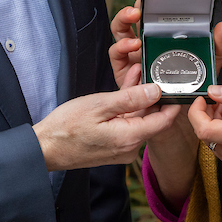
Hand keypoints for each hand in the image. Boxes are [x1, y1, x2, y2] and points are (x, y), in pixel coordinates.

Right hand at [34, 84, 180, 171]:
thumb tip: (157, 91)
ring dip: (136, 100)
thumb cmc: (66, 127)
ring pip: (138, 121)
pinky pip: (127, 127)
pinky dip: (126, 111)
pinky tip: (119, 94)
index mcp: (130, 138)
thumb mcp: (99, 105)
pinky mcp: (113, 150)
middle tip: (146, 70)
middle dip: (150, 94)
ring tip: (132, 75)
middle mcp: (130, 149)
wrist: (45, 149)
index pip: (164, 120)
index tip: (176, 83)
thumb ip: (130, 98)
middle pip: (151, 118)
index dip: (172, 101)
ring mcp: (121, 151)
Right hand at [109, 8, 221, 91]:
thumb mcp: (210, 63)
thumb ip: (219, 46)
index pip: (148, 17)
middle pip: (127, 23)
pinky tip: (133, 50)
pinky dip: (122, 50)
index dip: (145, 6)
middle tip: (137, 10)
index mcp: (159, 39)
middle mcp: (143, 46)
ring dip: (122, 28)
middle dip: (127, 13)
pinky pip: (117, 59)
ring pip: (118, 36)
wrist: (183, 114)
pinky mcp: (125, 74)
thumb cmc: (194, 86)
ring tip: (135, 33)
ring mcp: (132, 59)